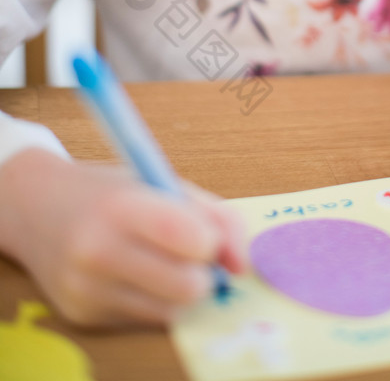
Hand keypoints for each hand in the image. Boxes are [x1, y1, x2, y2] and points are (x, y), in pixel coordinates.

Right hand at [0, 147, 247, 328]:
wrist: (36, 207)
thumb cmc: (108, 189)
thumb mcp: (160, 181)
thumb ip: (214, 216)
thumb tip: (243, 266)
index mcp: (121, 206)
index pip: (189, 238)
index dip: (213, 242)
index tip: (207, 235)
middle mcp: (99, 252)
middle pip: (187, 287)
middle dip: (205, 274)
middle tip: (194, 256)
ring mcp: (88, 291)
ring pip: (172, 312)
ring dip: (183, 291)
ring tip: (167, 262)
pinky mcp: (84, 317)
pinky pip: (146, 321)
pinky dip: (156, 301)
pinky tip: (138, 275)